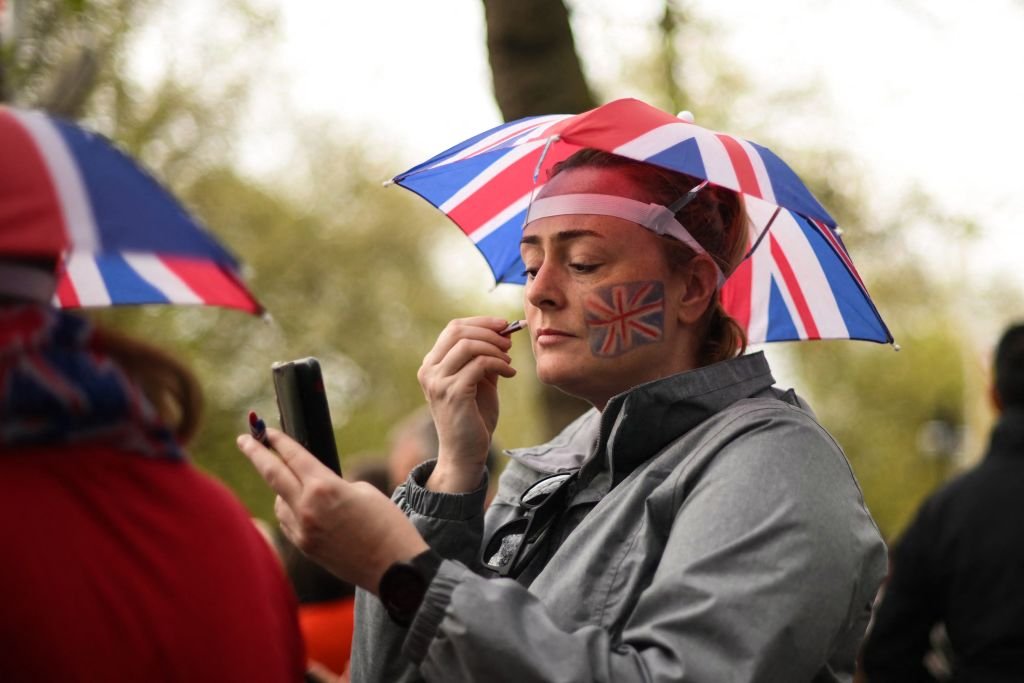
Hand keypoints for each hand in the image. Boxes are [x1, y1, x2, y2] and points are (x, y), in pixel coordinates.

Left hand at [237, 427, 427, 592]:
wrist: (394, 568)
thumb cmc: (387, 524)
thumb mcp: (363, 491)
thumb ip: (332, 484)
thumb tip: (313, 487)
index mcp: (325, 487)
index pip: (293, 456)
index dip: (277, 440)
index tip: (263, 431)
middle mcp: (308, 508)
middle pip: (272, 474)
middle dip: (255, 454)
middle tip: (243, 440)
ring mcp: (302, 530)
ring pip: (279, 501)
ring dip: (282, 489)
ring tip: (299, 485)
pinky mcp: (304, 548)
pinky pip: (288, 522)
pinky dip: (291, 511)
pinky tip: (305, 510)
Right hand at [417, 317, 516, 492]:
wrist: (465, 453)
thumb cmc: (473, 417)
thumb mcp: (480, 382)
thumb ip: (485, 358)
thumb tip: (503, 333)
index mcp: (432, 364)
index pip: (454, 328)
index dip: (481, 322)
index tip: (504, 325)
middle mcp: (429, 370)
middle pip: (458, 331)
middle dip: (489, 332)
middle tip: (509, 342)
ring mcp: (438, 382)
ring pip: (468, 345)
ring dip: (495, 349)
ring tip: (508, 362)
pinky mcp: (453, 393)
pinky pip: (479, 365)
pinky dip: (499, 364)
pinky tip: (510, 373)